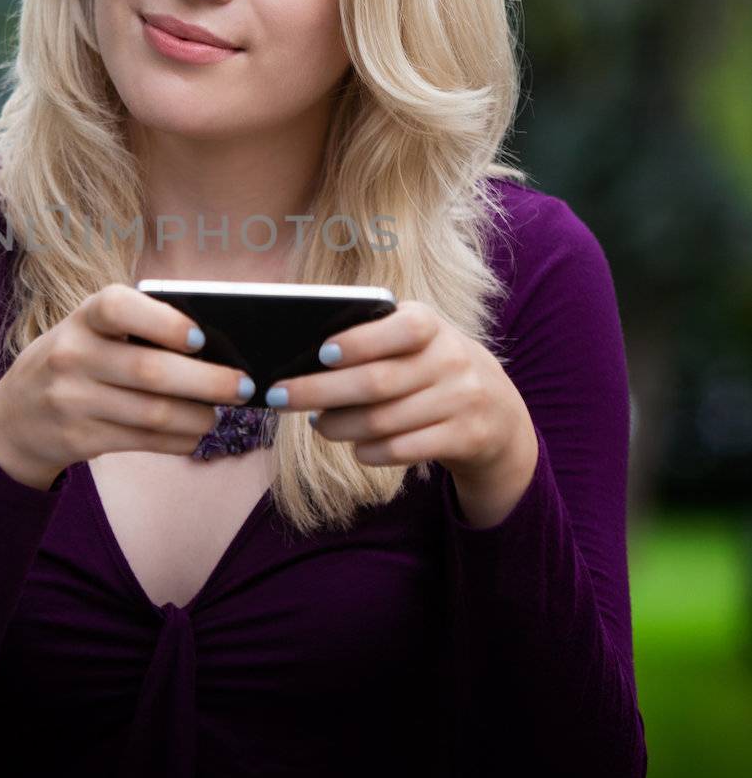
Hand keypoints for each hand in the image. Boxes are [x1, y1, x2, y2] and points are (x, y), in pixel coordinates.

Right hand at [0, 285, 254, 489]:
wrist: (14, 416)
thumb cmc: (75, 360)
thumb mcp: (90, 332)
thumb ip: (139, 330)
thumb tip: (215, 348)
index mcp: (82, 318)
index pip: (118, 307)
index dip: (163, 321)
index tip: (200, 337)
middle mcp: (73, 356)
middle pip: (150, 372)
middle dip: (207, 381)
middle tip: (243, 385)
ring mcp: (73, 401)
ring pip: (153, 414)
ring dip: (199, 417)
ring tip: (219, 413)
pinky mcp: (80, 438)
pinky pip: (144, 441)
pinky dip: (179, 439)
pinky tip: (194, 432)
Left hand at [268, 300, 538, 521]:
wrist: (497, 410)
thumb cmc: (430, 366)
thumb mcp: (414, 341)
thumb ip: (371, 338)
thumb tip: (305, 356)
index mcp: (432, 325)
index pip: (400, 328)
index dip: (360, 341)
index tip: (320, 353)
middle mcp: (452, 359)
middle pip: (376, 382)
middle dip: (320, 391)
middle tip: (280, 396)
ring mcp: (462, 400)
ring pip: (384, 421)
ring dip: (340, 426)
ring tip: (319, 423)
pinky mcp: (465, 437)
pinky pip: (403, 449)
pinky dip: (370, 451)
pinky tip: (356, 446)